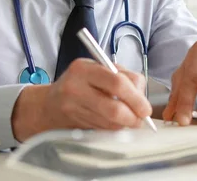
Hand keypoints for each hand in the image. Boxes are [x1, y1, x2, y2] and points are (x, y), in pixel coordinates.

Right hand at [12, 59, 150, 141]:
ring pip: (109, 122)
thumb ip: (124, 77)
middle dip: (132, 117)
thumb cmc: (82, 82)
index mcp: (85, 68)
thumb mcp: (100, 69)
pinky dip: (113, 128)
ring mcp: (72, 107)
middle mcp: (75, 87)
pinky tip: (114, 122)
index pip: (117, 83)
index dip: (135, 98)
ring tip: (128, 119)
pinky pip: (102, 129)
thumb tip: (142, 97)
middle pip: (113, 108)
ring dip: (124, 124)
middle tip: (140, 119)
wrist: (50, 102)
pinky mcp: (73, 123)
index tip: (145, 108)